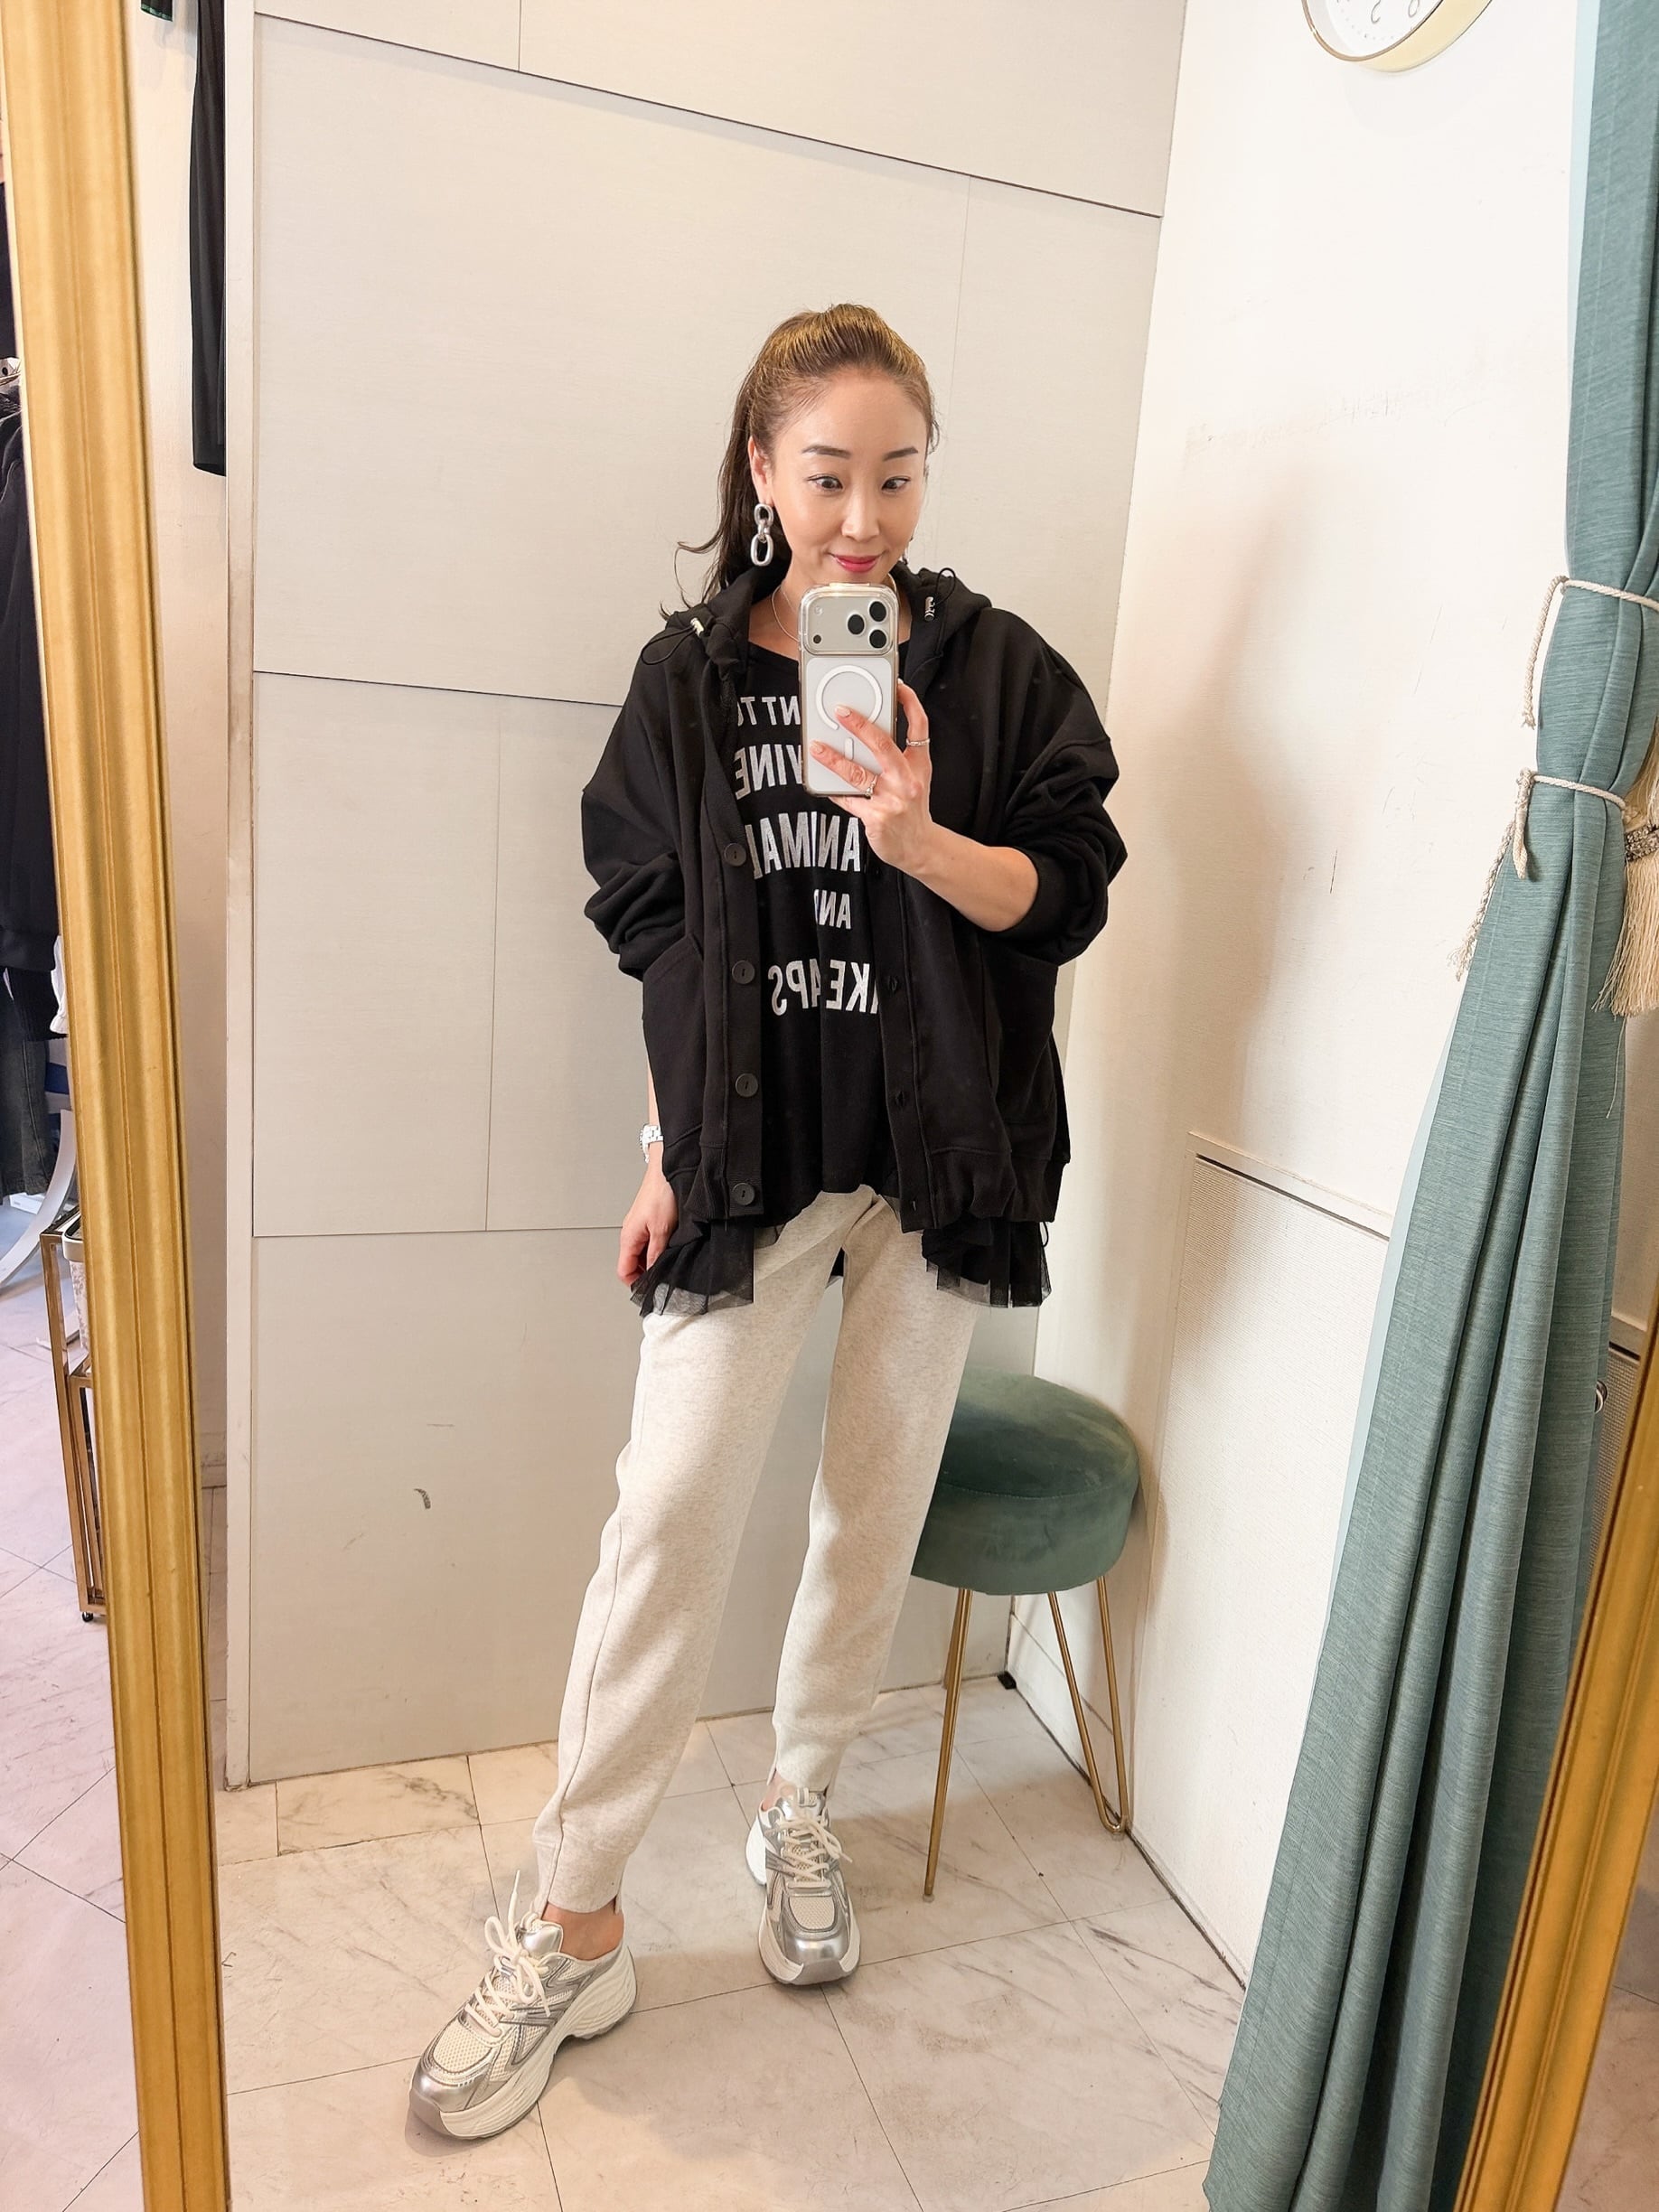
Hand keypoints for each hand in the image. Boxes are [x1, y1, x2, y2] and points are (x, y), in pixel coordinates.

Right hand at [619, 1158, 676, 1289]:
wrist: (667, 1171)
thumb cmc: (662, 1194)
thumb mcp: (662, 1230)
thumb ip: (656, 1254)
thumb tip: (653, 1274)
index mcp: (628, 1237)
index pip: (623, 1271)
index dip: (636, 1283)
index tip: (651, 1289)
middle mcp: (630, 1233)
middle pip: (632, 1264)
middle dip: (646, 1273)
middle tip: (664, 1277)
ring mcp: (639, 1227)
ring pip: (641, 1254)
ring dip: (653, 1260)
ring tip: (668, 1261)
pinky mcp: (648, 1221)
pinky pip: (648, 1243)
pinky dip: (657, 1249)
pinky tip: (670, 1246)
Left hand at [809, 677, 936, 874]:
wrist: (919, 847)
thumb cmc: (912, 809)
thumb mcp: (914, 779)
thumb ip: (896, 757)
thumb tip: (866, 735)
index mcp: (919, 765)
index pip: (919, 727)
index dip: (910, 703)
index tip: (897, 686)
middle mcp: (907, 780)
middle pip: (883, 745)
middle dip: (861, 726)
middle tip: (841, 712)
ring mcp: (892, 800)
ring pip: (858, 774)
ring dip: (834, 759)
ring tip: (817, 748)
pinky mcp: (876, 818)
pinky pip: (849, 800)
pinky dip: (835, 791)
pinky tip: (824, 783)